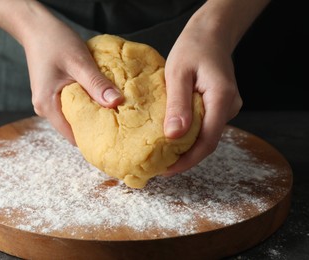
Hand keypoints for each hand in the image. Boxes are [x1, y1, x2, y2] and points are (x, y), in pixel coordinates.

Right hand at [22, 10, 122, 144]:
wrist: (36, 26)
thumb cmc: (55, 41)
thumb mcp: (79, 62)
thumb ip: (96, 84)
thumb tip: (116, 103)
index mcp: (47, 106)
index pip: (73, 136)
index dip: (93, 138)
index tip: (114, 138)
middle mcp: (45, 108)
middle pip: (73, 128)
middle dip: (95, 127)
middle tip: (118, 124)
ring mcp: (48, 101)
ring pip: (73, 117)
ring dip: (91, 114)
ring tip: (112, 112)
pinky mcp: (52, 94)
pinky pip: (71, 106)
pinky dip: (85, 104)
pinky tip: (98, 98)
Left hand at [163, 19, 241, 175]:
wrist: (210, 35)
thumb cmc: (193, 48)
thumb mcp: (178, 73)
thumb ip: (177, 104)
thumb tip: (174, 136)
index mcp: (221, 98)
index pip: (207, 141)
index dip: (187, 160)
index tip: (166, 170)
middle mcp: (230, 107)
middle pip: (207, 142)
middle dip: (184, 159)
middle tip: (158, 167)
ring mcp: (227, 107)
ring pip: (206, 136)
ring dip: (186, 149)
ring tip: (161, 156)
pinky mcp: (220, 106)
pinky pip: (205, 126)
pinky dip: (188, 135)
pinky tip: (171, 138)